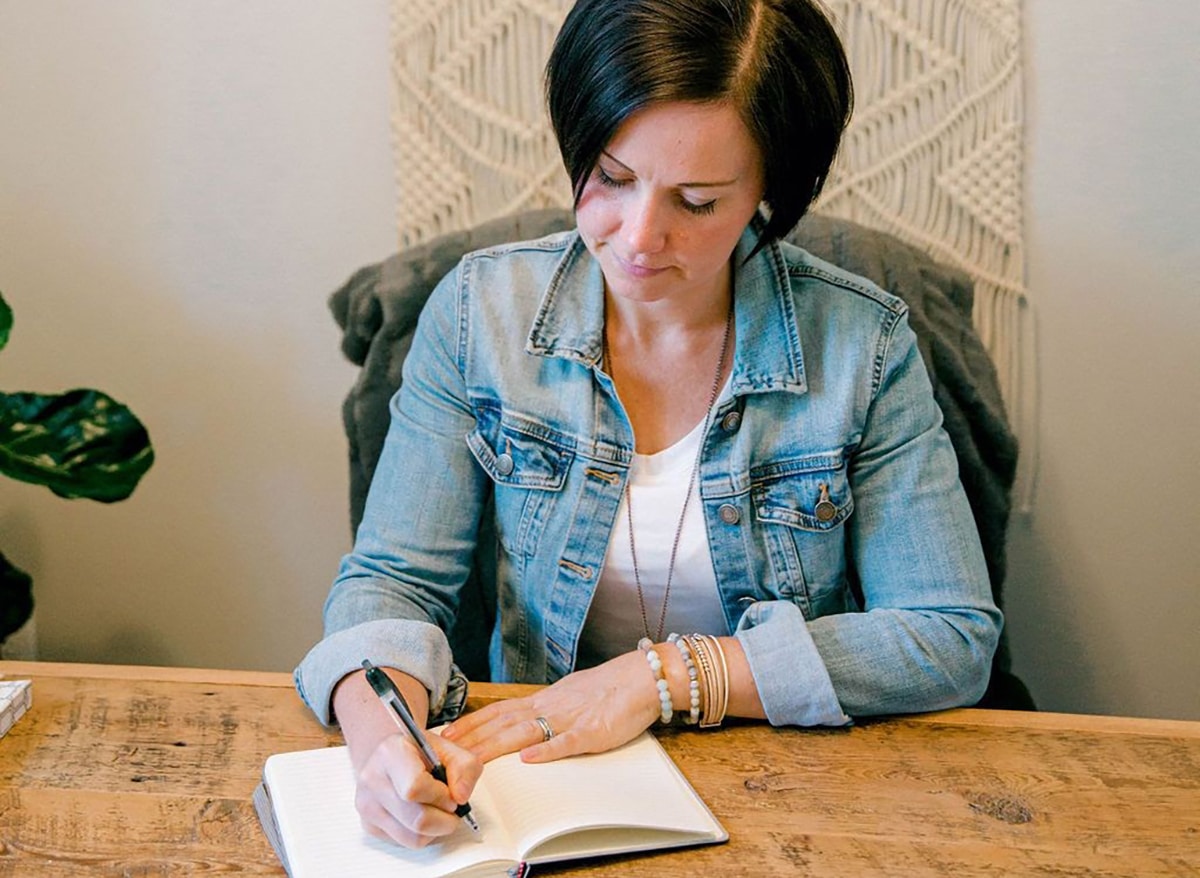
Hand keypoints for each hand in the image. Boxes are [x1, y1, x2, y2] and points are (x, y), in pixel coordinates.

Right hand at [332, 668, 482, 847]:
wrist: (388, 755)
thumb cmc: (416, 751)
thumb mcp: (446, 747)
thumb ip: (464, 766)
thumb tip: (461, 797)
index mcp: (390, 753)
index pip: (415, 788)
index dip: (441, 796)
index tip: (451, 794)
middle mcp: (372, 779)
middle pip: (416, 820)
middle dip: (445, 819)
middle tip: (452, 807)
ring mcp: (367, 806)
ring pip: (413, 838)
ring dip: (436, 830)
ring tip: (438, 810)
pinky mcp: (369, 826)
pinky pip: (406, 843)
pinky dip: (422, 834)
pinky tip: (422, 814)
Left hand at [442, 650, 660, 763]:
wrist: (642, 677)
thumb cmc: (608, 688)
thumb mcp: (569, 694)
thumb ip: (545, 708)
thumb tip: (522, 719)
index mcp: (544, 700)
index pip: (498, 711)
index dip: (470, 723)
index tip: (445, 733)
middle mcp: (550, 707)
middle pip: (502, 724)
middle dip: (470, 739)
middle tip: (442, 751)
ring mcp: (569, 719)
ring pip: (525, 733)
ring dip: (494, 747)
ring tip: (469, 759)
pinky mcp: (592, 732)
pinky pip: (566, 742)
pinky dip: (546, 751)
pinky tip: (528, 760)